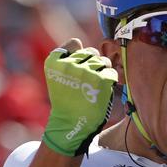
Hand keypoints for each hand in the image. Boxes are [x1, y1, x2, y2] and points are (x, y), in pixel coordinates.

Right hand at [42, 38, 117, 155]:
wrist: (71, 124)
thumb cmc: (66, 99)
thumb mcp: (58, 76)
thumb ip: (68, 58)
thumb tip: (82, 43)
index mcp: (54, 62)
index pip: (75, 43)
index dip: (80, 54)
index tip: (77, 68)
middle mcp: (69, 64)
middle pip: (92, 51)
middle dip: (93, 62)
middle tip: (88, 80)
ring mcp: (86, 72)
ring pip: (103, 60)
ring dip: (103, 70)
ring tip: (94, 85)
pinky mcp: (101, 80)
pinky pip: (111, 71)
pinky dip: (110, 80)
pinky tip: (101, 90)